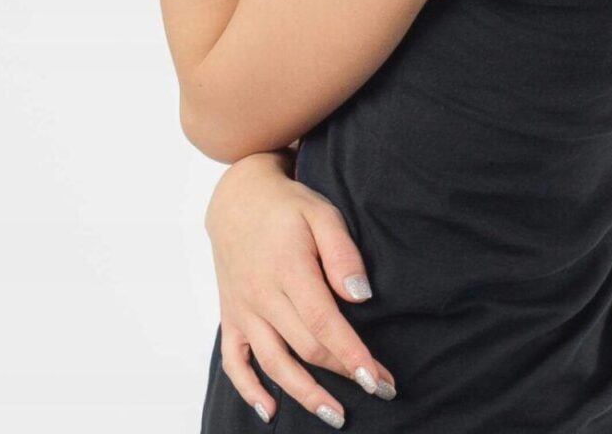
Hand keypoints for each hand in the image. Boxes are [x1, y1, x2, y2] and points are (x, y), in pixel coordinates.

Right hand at [204, 149, 396, 423]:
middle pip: (305, 348)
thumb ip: (342, 254)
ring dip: (305, 394)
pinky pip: (234, 361)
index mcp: (289, 270)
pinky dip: (249, 389)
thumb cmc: (287, 206)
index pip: (324, 323)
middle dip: (344, 374)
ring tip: (336, 415)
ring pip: (273, 363)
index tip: (378, 379)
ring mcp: (244, 309)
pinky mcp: (231, 316)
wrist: (237, 198)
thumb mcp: (322, 213)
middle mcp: (263, 296)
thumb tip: (361, 297)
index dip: (352, 355)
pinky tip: (270, 410)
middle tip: (380, 389)